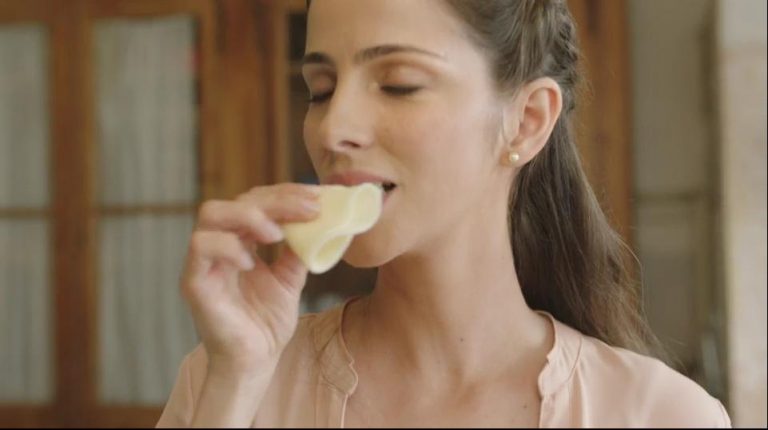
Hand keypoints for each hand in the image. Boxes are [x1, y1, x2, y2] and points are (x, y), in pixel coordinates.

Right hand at [180, 183, 320, 374]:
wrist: (255, 361)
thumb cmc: (267, 322)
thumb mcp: (291, 279)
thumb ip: (299, 250)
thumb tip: (320, 222)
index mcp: (240, 240)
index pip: (257, 201)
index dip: (286, 194)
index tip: (318, 198)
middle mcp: (219, 244)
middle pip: (237, 200)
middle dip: (277, 200)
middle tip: (309, 208)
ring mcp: (204, 261)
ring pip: (212, 213)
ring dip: (250, 216)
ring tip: (277, 233)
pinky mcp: (194, 281)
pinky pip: (200, 247)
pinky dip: (228, 246)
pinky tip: (252, 262)